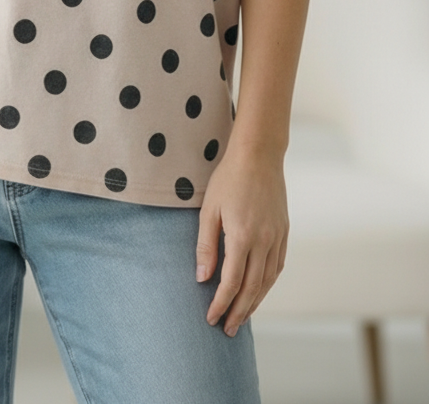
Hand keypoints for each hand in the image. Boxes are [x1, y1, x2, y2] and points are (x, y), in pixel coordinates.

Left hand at [195, 142, 288, 335]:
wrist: (259, 155)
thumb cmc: (228, 179)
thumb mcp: (209, 209)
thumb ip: (206, 245)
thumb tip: (202, 278)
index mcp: (243, 237)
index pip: (232, 282)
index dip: (220, 303)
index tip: (210, 318)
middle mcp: (264, 241)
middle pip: (252, 288)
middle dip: (238, 312)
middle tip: (227, 330)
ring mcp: (277, 238)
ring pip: (267, 281)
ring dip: (255, 303)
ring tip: (241, 318)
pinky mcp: (284, 232)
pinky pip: (277, 267)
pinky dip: (268, 284)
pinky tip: (259, 292)